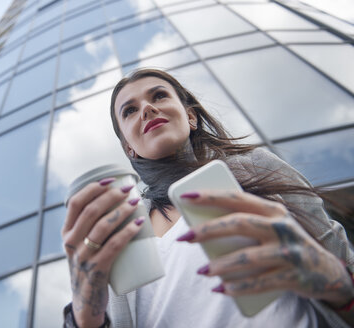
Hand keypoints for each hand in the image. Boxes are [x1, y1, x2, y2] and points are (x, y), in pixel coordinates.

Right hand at [62, 178, 143, 326]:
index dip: (93, 188)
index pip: (75, 203)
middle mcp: (71, 242)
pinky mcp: (97, 269)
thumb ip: (89, 227)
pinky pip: (114, 245)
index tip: (110, 180)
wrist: (86, 301)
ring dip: (121, 210)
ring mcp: (83, 256)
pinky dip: (128, 231)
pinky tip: (138, 223)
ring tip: (136, 202)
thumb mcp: (81, 245)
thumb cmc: (89, 265)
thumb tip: (115, 201)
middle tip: (128, 190)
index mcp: (66, 232)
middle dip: (111, 196)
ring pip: (102, 226)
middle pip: (90, 211)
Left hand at [177, 190, 353, 306]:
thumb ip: (245, 221)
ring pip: (248, 257)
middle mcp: (281, 227)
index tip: (186, 197)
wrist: (327, 271)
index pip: (237, 198)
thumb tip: (202, 227)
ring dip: (221, 265)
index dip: (210, 196)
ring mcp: (288, 251)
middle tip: (184, 237)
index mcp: (273, 210)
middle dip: (208, 230)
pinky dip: (238, 288)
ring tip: (202, 271)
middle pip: (238, 223)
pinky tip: (221, 289)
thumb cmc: (286, 243)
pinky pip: (260, 283)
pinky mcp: (293, 276)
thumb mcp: (271, 225)